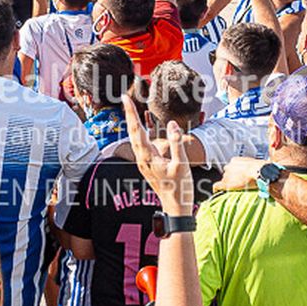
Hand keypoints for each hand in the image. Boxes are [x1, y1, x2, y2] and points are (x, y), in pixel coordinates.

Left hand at [125, 95, 195, 214]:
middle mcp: (142, 158)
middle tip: (126, 98)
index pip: (138, 130)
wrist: (175, 207)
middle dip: (129, 114)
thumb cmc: (180, 187)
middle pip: (133, 132)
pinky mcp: (148, 165)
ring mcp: (144, 162)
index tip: (125, 98)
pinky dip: (140, 133)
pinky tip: (142, 129)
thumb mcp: (181, 164)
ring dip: (133, 123)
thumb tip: (172, 124)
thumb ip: (176, 143)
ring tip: (131, 109)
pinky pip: (141, 145)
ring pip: (136, 138)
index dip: (131, 113)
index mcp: (148, 157)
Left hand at [214, 155, 265, 193]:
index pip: (231, 167)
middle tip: (239, 184)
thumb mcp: (255, 164)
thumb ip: (251, 167)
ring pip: (224, 180)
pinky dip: (216, 189)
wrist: (258, 171)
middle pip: (226, 174)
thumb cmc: (260, 168)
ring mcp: (226, 175)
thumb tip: (256, 172)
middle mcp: (228, 166)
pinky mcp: (226, 183)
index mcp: (235, 160)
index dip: (234, 173)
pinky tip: (217, 193)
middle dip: (231, 178)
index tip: (238, 177)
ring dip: (229, 184)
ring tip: (236, 189)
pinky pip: (217, 186)